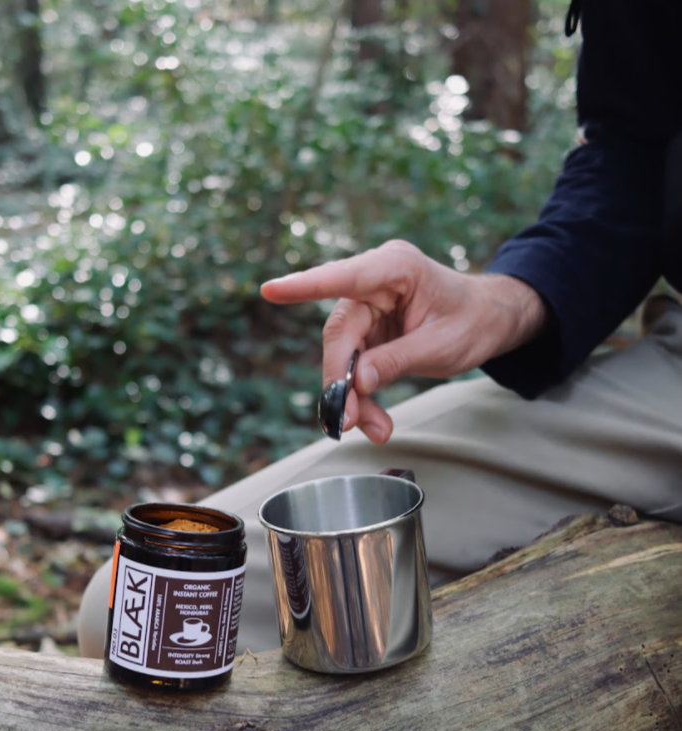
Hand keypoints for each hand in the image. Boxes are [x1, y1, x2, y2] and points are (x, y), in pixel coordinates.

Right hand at [261, 240, 547, 443]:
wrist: (491, 320)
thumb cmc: (474, 321)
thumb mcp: (441, 346)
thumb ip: (397, 361)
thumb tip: (358, 382)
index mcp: (395, 268)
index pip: (343, 279)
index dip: (305, 287)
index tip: (271, 290)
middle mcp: (375, 281)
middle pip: (341, 332)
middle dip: (341, 380)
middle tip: (344, 421)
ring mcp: (370, 304)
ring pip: (344, 353)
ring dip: (352, 395)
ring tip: (375, 429)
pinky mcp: (370, 327)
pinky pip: (354, 362)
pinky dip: (361, 393)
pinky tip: (373, 420)